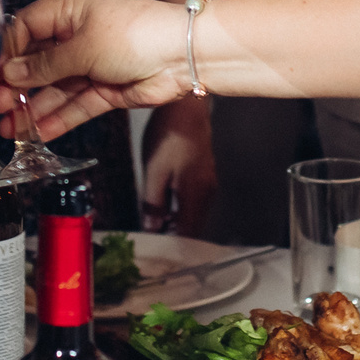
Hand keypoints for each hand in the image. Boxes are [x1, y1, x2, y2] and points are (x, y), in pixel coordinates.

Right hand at [0, 0, 189, 139]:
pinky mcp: (106, 89)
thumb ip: (45, 65)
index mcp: (72, 10)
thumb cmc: (136, 34)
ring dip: (32, 107)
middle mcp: (79, 36)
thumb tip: (11, 74)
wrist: (183, 55)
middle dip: (16, 85)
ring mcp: (92, 64)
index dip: (9, 51)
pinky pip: (75, 105)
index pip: (28, 27)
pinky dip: (57, 118)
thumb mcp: (82, 46)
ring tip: (8, 127)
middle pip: (38, 62)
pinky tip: (37, 131)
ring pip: (54, 88)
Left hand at [138, 95, 216, 234]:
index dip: (173, 247)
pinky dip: (180, 208)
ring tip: (156, 224)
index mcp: (195, 196)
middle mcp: (206, 192)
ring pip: (194, 213)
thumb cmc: (170, 135)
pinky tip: (165, 204)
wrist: (187, 107)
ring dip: (177, 222)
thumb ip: (153, 204)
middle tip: (153, 241)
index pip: (188, 234)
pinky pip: (194, 200)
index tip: (158, 252)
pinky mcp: (203, 172)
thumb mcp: (154, 172)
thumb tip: (153, 227)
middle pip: (193, 226)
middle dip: (174, 236)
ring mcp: (207, 182)